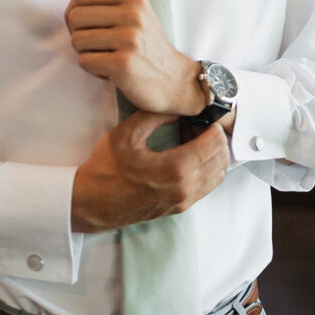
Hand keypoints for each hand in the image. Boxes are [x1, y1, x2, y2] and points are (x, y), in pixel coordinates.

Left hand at [65, 0, 204, 115]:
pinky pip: (84, 62)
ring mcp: (129, 39)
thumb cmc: (148, 47)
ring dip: (86, 54)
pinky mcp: (123, 64)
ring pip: (76, 40)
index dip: (75, 12)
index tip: (88, 26)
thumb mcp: (137, 14)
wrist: (175, 81)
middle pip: (75, 17)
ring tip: (105, 58)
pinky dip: (93, 70)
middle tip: (96, 46)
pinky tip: (110, 71)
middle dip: (78, 34)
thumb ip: (109, 3)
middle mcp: (133, 15)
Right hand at [71, 110, 230, 232]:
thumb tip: (177, 106)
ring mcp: (183, 201)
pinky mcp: (179, 208)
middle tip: (203, 126)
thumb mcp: (127, 133)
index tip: (206, 117)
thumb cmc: (106, 169)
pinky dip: (207, 170)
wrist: (92, 203)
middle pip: (222, 159)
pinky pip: (207, 187)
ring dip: (214, 156)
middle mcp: (185, 188)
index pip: (215, 144)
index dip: (215, 126)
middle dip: (218, 139)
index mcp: (175, 168)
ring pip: (218, 175)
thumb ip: (155, 116)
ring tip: (197, 141)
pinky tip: (190, 158)